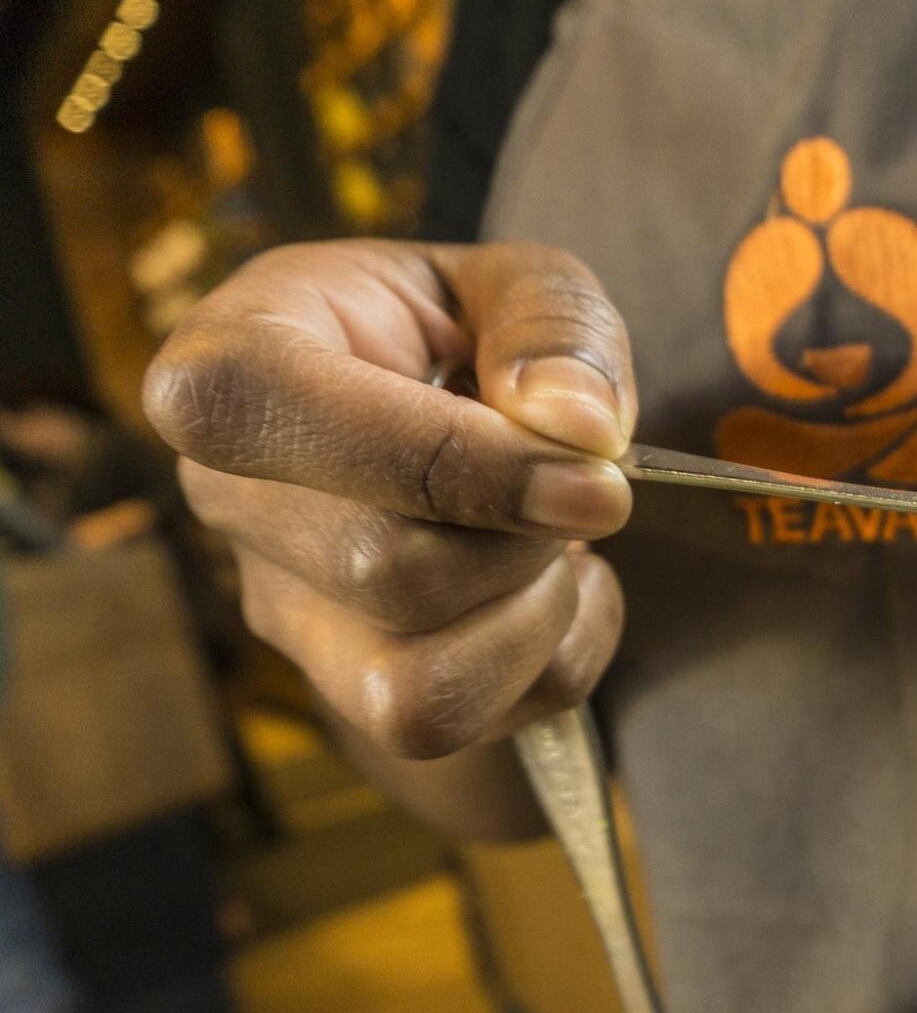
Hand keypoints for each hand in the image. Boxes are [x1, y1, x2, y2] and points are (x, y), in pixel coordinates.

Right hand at [145, 240, 636, 757]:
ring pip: (417, 689)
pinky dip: (554, 663)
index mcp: (232, 360)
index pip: (266, 410)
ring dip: (537, 622)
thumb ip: (554, 326)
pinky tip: (556, 592)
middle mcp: (230, 498)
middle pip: (383, 570)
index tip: (586, 460)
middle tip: (590, 490)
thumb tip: (575, 427)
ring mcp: (280, 609)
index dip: (445, 453)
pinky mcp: (343, 692)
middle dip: (529, 540)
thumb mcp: (524, 287)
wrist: (461, 441)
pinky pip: (464, 725)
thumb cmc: (473, 344)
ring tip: (560, 547)